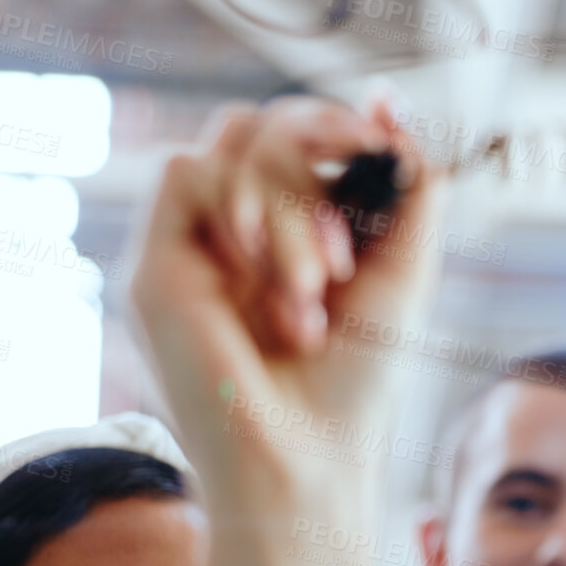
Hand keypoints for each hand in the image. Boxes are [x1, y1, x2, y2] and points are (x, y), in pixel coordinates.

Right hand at [131, 95, 448, 565]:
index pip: (297, 133)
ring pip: (231, 141)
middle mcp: (237, 231)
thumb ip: (410, 190)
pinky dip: (245, 213)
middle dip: (317, 156)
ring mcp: (194, 244)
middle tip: (345, 247)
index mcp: (292, 229)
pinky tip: (273, 284)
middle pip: (262, 122)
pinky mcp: (155, 263)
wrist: (308, 460)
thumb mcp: (403, 271)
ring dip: (290, 206)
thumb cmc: (355, 384)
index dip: (336, 123)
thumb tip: (393, 105)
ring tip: (314, 294)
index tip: (377, 140)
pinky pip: (188, 172)